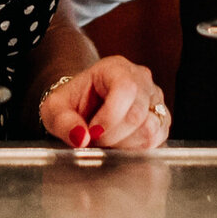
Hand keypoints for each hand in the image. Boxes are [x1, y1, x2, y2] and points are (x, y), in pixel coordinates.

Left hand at [38, 57, 170, 151]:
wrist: (83, 105)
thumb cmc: (71, 103)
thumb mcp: (55, 109)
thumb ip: (63, 123)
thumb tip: (81, 138)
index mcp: (115, 68)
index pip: (125, 89)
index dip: (109, 118)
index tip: (91, 131)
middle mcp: (141, 79)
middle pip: (138, 113)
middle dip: (113, 136)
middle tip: (96, 139)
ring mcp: (154, 99)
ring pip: (150, 129)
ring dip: (125, 145)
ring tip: (108, 140)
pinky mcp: (161, 119)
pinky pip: (158, 139)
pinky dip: (138, 149)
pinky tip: (121, 144)